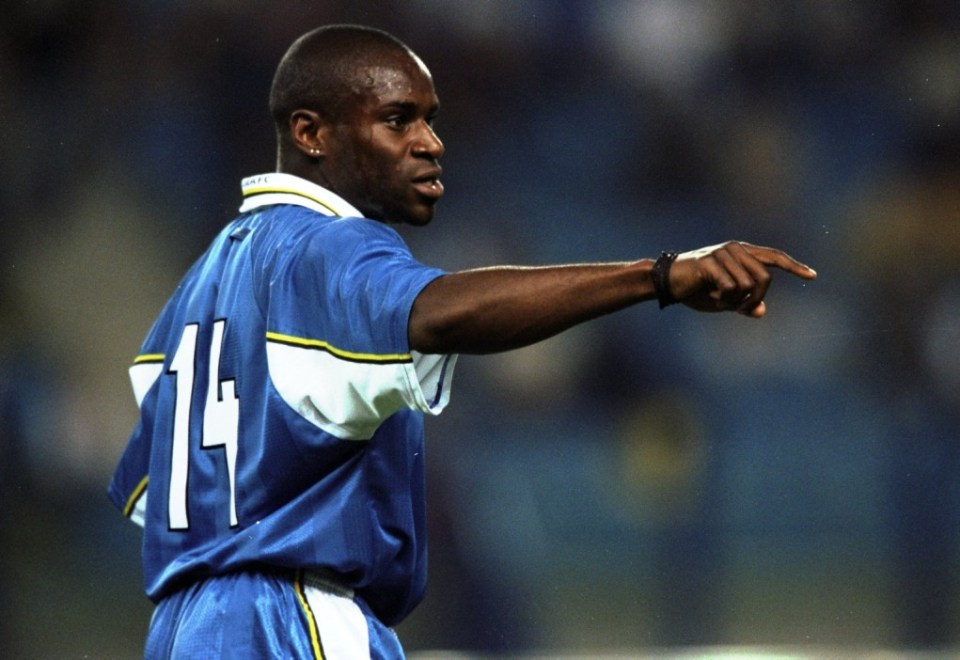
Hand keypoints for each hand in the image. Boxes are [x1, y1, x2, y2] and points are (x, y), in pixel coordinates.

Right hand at [668, 241, 815, 317]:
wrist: (667, 283)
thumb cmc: (696, 290)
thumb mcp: (724, 301)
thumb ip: (743, 304)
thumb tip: (762, 311)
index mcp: (742, 253)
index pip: (773, 257)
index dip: (794, 267)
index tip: (812, 276)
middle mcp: (736, 248)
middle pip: (765, 277)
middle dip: (755, 298)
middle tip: (738, 308)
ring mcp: (723, 253)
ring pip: (748, 285)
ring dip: (735, 301)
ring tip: (718, 299)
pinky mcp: (710, 262)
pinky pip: (731, 287)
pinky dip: (723, 299)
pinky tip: (711, 296)